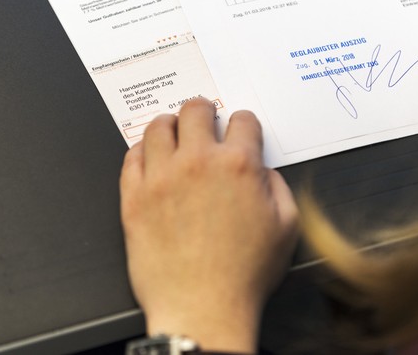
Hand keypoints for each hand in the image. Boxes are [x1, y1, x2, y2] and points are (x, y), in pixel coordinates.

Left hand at [120, 98, 298, 352]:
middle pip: (195, 110)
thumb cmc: (243, 273)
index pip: (242, 120)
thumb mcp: (286, 227)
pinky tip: (150, 157)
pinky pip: (131, 157)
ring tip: (174, 132)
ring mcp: (161, 178)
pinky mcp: (134, 198)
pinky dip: (142, 150)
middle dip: (204, 111)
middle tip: (204, 118)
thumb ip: (278, 186)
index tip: (241, 129)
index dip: (245, 123)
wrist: (202, 307)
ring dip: (170, 124)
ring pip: (158, 127)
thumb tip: (263, 170)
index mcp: (238, 166)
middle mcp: (198, 163)